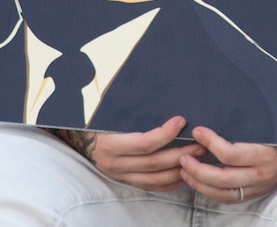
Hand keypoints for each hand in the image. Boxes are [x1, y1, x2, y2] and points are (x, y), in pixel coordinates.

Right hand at [60, 117, 205, 191]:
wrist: (76, 137)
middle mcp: (114, 163)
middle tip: (200, 144)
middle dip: (180, 154)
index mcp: (110, 143)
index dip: (165, 134)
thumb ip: (131, 107)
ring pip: (154, 179)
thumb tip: (158, 90)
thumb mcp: (108, 110)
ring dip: (178, 169)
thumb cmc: (96, 119)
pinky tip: (184, 174)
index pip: (143, 143)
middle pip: (153, 163)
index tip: (182, 121)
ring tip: (197, 157)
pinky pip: (150, 187)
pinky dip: (169, 183)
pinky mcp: (124, 181)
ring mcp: (119, 175)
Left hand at [179, 126, 276, 203]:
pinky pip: (229, 198)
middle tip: (183, 156)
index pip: (231, 154)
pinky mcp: (255, 194)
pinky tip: (198, 182)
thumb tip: (218, 105)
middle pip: (223, 178)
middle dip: (198, 169)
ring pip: (223, 193)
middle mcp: (262, 174)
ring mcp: (258, 187)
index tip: (197, 130)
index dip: (211, 143)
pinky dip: (210, 192)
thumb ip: (245, 120)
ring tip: (185, 169)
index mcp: (266, 154)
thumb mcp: (269, 121)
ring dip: (200, 183)